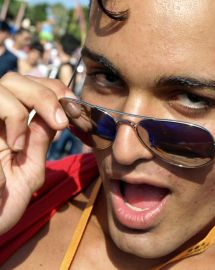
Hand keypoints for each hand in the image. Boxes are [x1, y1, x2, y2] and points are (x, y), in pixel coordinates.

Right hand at [0, 73, 73, 233]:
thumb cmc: (3, 203)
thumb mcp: (30, 168)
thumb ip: (40, 139)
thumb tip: (57, 113)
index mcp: (9, 126)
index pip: (33, 87)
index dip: (57, 91)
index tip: (77, 110)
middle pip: (19, 78)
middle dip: (49, 94)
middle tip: (64, 122)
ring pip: (8, 83)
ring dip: (35, 101)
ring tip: (49, 130)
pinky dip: (14, 116)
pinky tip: (17, 144)